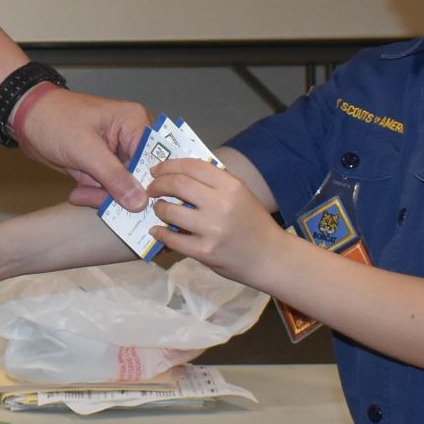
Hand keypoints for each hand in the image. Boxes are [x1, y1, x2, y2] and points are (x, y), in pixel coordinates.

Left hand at [11, 87, 151, 209]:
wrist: (24, 118)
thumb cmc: (54, 120)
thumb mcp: (85, 149)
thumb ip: (114, 176)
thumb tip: (140, 202)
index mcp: (135, 122)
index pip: (156, 159)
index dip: (149, 184)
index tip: (140, 207)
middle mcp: (131, 138)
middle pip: (141, 177)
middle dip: (120, 194)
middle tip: (100, 203)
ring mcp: (117, 154)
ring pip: (124, 187)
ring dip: (103, 197)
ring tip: (81, 194)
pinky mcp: (103, 166)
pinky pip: (108, 189)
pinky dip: (94, 195)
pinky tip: (78, 193)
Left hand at [145, 159, 284, 285]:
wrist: (271, 258)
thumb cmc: (254, 224)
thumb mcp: (241, 195)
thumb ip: (215, 183)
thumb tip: (180, 172)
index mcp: (231, 185)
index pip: (192, 166)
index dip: (169, 165)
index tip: (157, 170)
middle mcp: (221, 203)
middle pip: (177, 184)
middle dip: (158, 185)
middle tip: (152, 189)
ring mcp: (212, 229)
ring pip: (169, 211)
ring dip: (158, 208)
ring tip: (159, 209)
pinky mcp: (205, 252)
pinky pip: (171, 239)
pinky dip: (159, 233)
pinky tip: (157, 230)